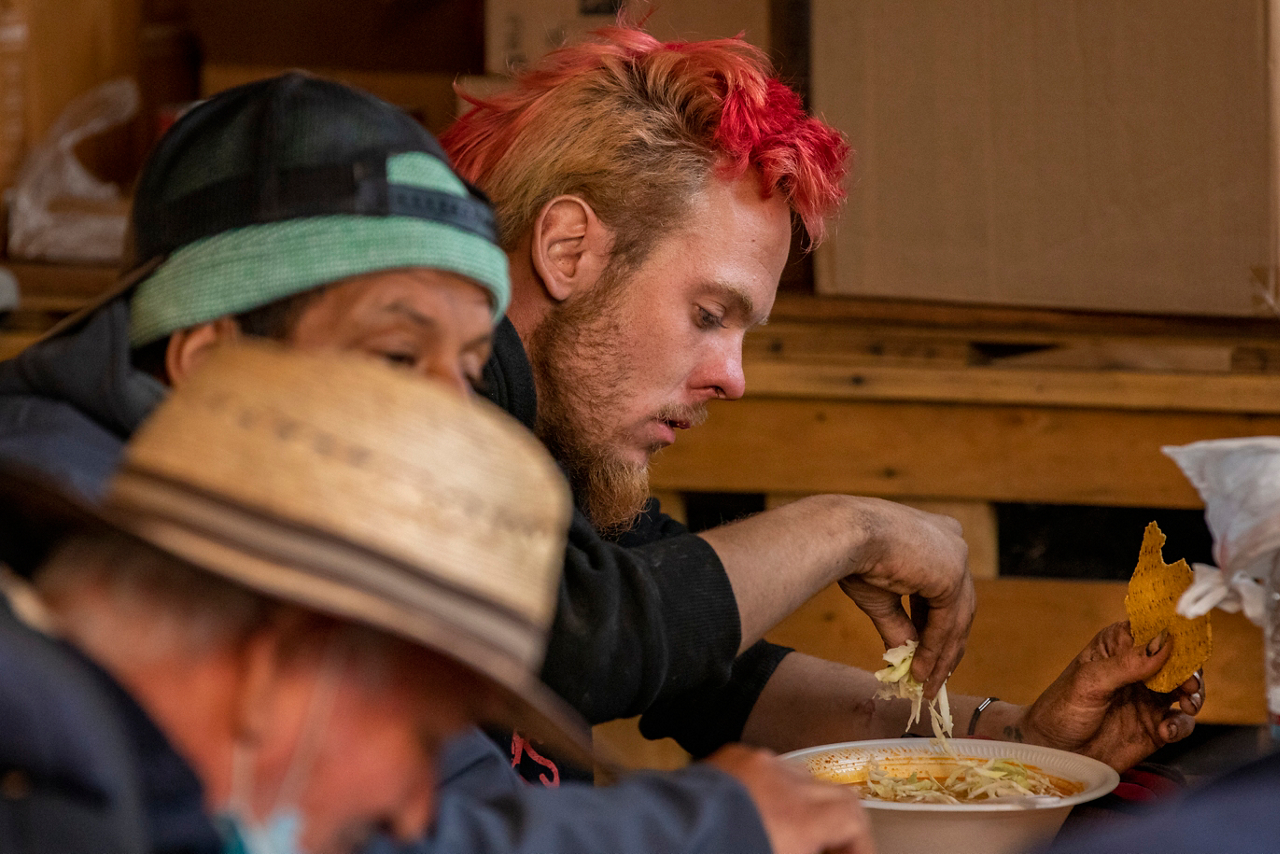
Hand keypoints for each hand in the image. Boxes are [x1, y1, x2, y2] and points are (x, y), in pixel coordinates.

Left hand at [704, 744, 874, 853]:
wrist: (663, 835)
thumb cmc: (718, 850)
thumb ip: (806, 848)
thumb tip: (820, 847)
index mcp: (799, 818)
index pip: (852, 819)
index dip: (859, 844)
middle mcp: (785, 782)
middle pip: (835, 795)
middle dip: (838, 824)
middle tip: (829, 849)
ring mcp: (758, 764)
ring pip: (802, 778)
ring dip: (806, 804)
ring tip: (793, 834)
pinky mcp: (733, 756)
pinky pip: (767, 768)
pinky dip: (774, 789)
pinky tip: (760, 811)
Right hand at [836, 499, 974, 698]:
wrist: (846, 533)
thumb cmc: (853, 554)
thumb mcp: (881, 595)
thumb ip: (899, 624)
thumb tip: (906, 658)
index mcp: (938, 537)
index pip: (945, 590)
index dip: (937, 625)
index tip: (929, 654)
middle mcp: (954, 543)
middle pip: (958, 606)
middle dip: (945, 647)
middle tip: (936, 677)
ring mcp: (957, 558)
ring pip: (955, 619)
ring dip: (941, 657)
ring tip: (927, 685)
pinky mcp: (953, 576)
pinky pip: (946, 623)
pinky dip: (934, 650)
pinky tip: (921, 671)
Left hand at [1015, 621, 1201, 771]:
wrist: (1054, 753)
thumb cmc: (1061, 710)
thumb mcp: (1090, 682)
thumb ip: (1127, 664)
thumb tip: (1164, 641)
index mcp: (1117, 647)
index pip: (1151, 629)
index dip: (1173, 631)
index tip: (1190, 640)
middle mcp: (1137, 669)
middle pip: (1178, 660)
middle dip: (1190, 669)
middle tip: (1189, 684)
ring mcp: (1148, 698)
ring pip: (1186, 689)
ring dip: (1194, 695)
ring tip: (1188, 705)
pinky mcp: (1155, 726)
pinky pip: (1181, 722)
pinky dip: (1180, 725)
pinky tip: (1166, 731)